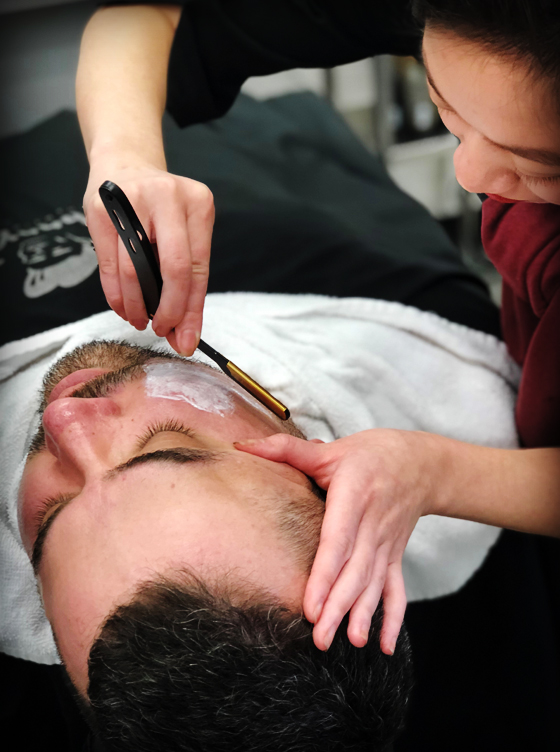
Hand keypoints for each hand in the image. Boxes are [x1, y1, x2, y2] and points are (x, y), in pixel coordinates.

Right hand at [83, 159, 214, 354]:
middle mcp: (169, 197)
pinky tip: (123, 307)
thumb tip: (184, 333)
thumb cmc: (160, 209)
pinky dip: (117, 295)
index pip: (198, 268)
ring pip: (136, 270)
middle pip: (173, 269)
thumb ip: (186, 279)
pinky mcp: (101, 209)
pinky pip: (110, 265)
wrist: (124, 164)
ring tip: (139, 320)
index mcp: (199, 204)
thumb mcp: (183, 230)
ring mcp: (133, 200)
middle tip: (162, 331)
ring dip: (137, 306)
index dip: (192, 310)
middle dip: (168, 310)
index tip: (186, 339)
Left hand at [236, 430, 443, 654]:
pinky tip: (387, 646)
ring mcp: (386, 544)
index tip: (311, 605)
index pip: (338, 540)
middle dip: (339, 606)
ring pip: (373, 584)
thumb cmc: (370, 454)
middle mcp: (372, 524)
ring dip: (363, 615)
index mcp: (354, 496)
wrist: (421, 463)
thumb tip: (242, 445)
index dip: (325, 574)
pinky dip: (394, 618)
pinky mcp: (395, 555)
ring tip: (349, 642)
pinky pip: (397, 589)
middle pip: (355, 570)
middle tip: (320, 637)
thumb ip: (286, 450)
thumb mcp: (332, 449)